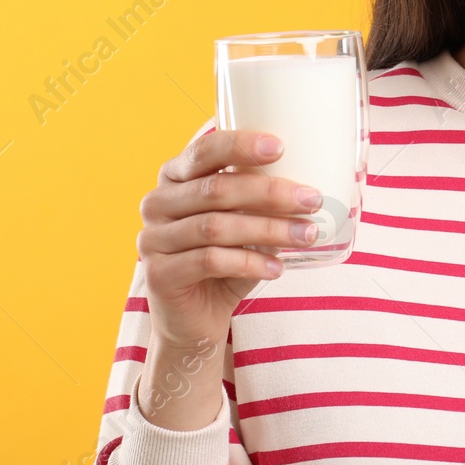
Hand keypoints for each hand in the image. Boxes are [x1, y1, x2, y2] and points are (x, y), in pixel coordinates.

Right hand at [137, 125, 327, 350]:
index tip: (281, 146)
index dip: (240, 145)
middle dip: (270, 192)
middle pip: (216, 190)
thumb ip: (259, 201)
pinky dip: (250, 263)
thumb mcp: (242, 223)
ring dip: (269, 229)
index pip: (204, 151)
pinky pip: (210, 261)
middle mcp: (157, 203)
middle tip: (311, 199)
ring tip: (306, 235)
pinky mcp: (159, 274)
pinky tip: (278, 267)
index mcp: (174, 177)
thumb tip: (310, 187)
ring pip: (216, 226)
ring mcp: (153, 239)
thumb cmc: (225, 261)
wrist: (194, 319)